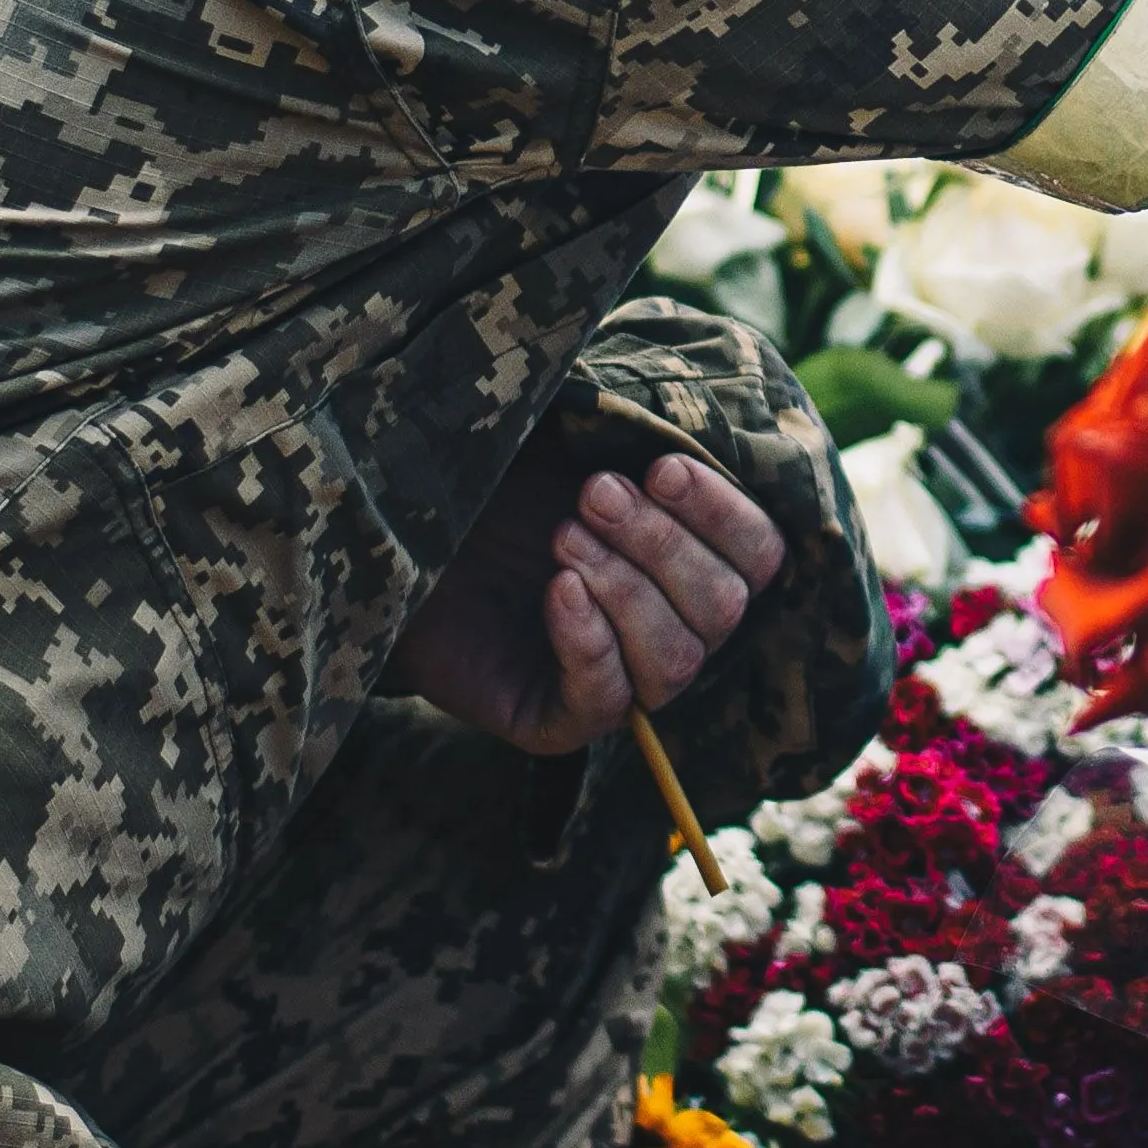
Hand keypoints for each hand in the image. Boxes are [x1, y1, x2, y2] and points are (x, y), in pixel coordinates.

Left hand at [392, 448, 789, 759]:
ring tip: (563, 537)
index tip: (660, 468)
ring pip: (677, 660)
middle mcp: (667, 628)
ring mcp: (616, 682)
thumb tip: (699, 424)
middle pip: (723, 607)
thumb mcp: (571, 444)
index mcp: (690, 563)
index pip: (759, 557)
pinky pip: (604, 701)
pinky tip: (557, 589)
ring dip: (626, 589)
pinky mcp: (554, 722)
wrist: (389, 534)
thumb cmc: (489, 483)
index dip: (723, 515)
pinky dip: (589, 641)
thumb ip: (637, 435)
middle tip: (592, 496)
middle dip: (662, 545)